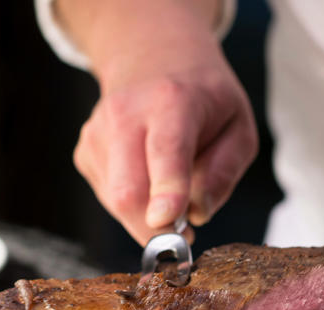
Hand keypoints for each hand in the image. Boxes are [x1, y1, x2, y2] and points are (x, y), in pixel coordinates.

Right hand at [60, 0, 257, 244]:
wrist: (153, 58)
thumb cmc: (205, 100)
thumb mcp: (238, 127)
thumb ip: (225, 172)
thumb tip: (198, 214)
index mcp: (173, 101)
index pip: (166, 150)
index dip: (167, 189)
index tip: (167, 221)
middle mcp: (126, 113)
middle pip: (128, 190)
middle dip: (154, 229)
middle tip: (186, 236)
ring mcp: (98, 132)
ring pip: (117, 202)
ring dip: (148, 215)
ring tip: (170, 186)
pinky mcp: (86, 152)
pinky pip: (110, 199)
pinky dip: (135, 203)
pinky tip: (148, 176)